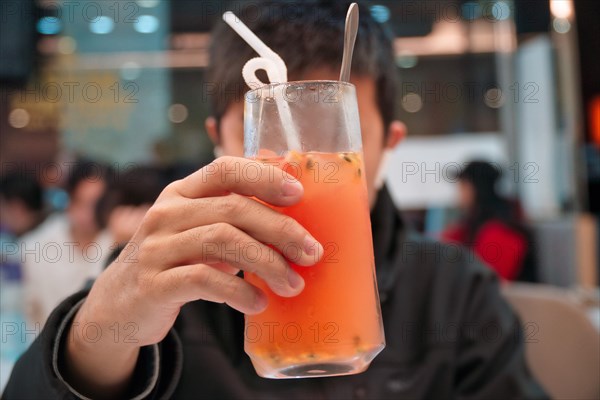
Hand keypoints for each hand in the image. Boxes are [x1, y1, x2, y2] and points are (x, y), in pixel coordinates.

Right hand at [64, 157, 322, 396]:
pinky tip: (258, 303)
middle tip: (312, 253)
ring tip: (293, 284)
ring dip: (268, 263)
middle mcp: (166, 213)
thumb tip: (298, 220)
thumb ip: (232, 220)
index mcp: (181, 194)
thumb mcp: (197, 232)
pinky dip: (239, 292)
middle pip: (233, 209)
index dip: (263, 176)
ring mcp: (156, 248)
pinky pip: (204, 281)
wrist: (119, 305)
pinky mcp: (153, 284)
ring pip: (223, 241)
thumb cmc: (175, 263)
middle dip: (280, 230)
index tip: (298, 195)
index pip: (224, 170)